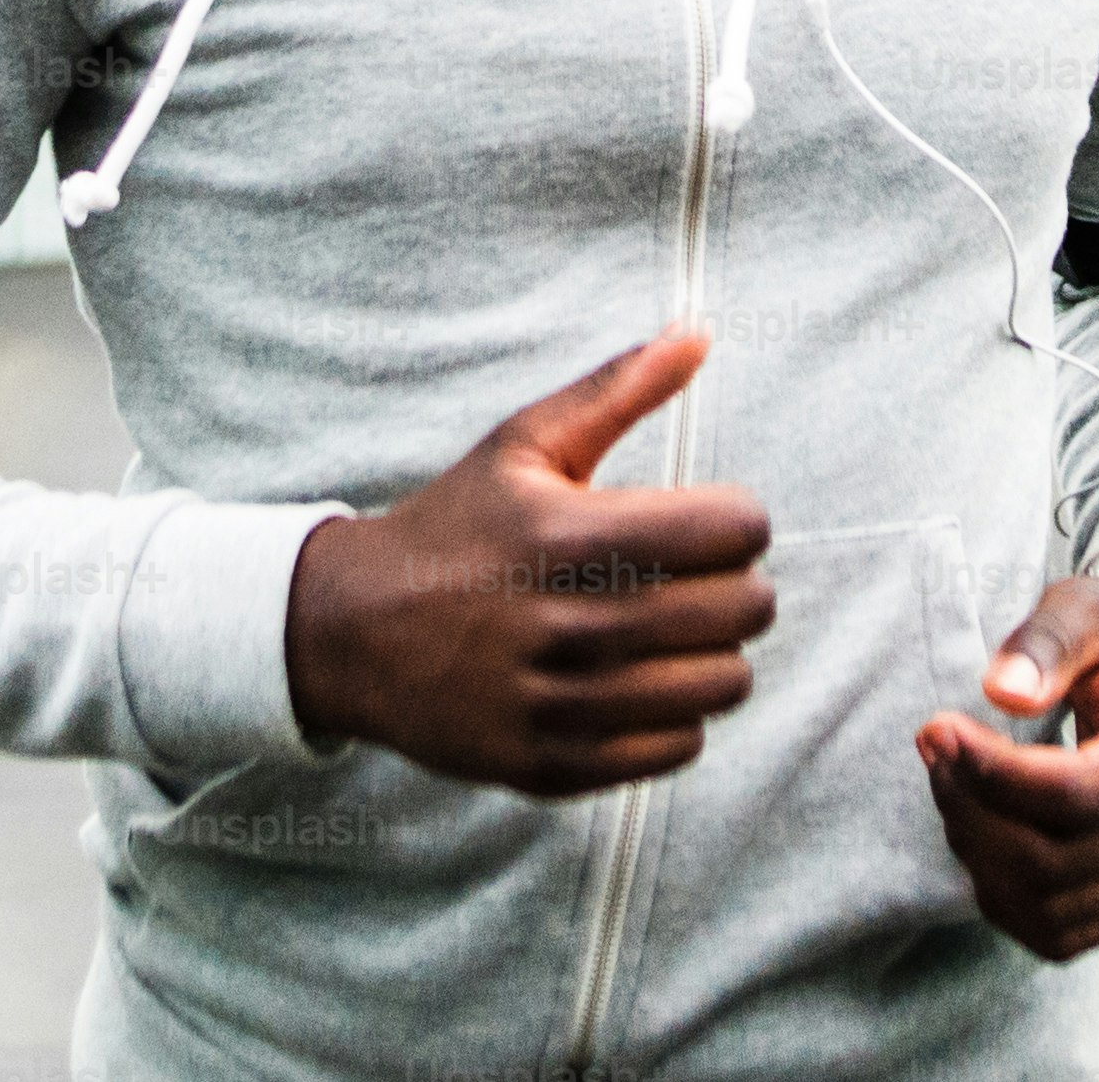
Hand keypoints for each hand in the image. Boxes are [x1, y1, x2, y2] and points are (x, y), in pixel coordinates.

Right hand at [283, 326, 774, 798]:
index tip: (708, 523)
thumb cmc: (455, 526)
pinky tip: (637, 682)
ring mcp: (564, 705)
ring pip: (724, 685)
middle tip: (695, 577)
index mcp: (573, 535)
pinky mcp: (556, 766)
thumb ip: (617, 390)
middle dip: (736, 584)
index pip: (736, 532)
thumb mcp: (523, 444)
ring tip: (671, 631)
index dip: (738, 519)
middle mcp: (573, 625)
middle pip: (744, 610)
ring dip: (712, 652)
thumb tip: (701, 332)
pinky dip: (676, 714)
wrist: (354, 633)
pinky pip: (681, 746)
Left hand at [916, 571, 1098, 958]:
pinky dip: (1001, 898)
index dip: (993, 775)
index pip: (1078, 795)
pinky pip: (1056, 936)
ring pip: (1047, 907)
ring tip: (954, 785)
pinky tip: (978, 834)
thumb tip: (1001, 693)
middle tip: (935, 747)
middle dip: (971, 809)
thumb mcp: (1091, 607)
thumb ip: (1046, 642)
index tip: (938, 727)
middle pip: (1053, 861)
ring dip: (977, 853)